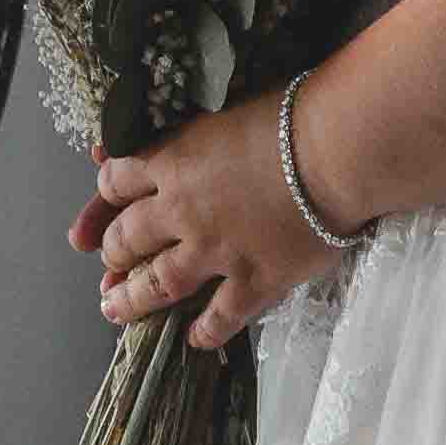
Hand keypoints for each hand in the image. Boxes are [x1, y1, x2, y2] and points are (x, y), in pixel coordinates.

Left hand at [82, 95, 338, 349]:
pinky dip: (204, 331)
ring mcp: (215, 252)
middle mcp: (182, 211)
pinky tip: (195, 339)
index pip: (117, 180)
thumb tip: (167, 132)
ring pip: (157, 283)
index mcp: (174, 161)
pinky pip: (220, 316)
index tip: (108, 205)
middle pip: (127, 237)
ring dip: (131, 299)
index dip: (107, 196)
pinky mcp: (253, 281)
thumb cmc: (291, 115)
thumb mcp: (228, 105)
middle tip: (109, 262)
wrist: (338, 151)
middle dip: (113, 251)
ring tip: (114, 308)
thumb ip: (193, 127)